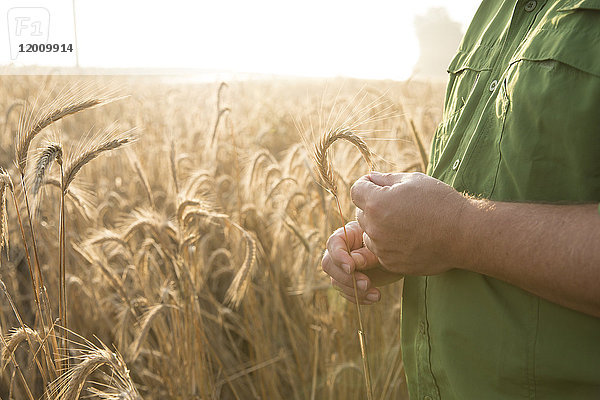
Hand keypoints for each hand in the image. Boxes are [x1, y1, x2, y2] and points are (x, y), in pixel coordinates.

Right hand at [321, 221, 403, 304]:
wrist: (400, 259)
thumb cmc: (391, 247)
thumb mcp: (382, 248)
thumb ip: (367, 254)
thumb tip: (354, 261)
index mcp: (348, 235)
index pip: (333, 243)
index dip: (338, 256)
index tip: (351, 268)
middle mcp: (341, 251)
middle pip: (329, 265)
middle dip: (347, 278)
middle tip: (366, 284)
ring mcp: (342, 268)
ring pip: (336, 282)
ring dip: (355, 291)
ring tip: (376, 295)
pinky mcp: (348, 282)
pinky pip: (346, 292)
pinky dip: (359, 298)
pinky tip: (373, 298)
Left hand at [351, 172, 466, 274]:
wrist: (463, 234)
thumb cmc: (440, 202)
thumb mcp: (413, 180)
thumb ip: (386, 178)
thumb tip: (370, 177)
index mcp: (376, 203)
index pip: (356, 190)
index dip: (367, 185)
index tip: (379, 186)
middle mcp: (374, 227)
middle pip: (361, 212)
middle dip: (374, 206)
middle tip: (399, 206)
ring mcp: (381, 248)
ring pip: (369, 233)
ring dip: (379, 227)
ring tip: (404, 223)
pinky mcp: (390, 263)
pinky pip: (380, 250)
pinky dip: (388, 244)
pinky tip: (409, 238)